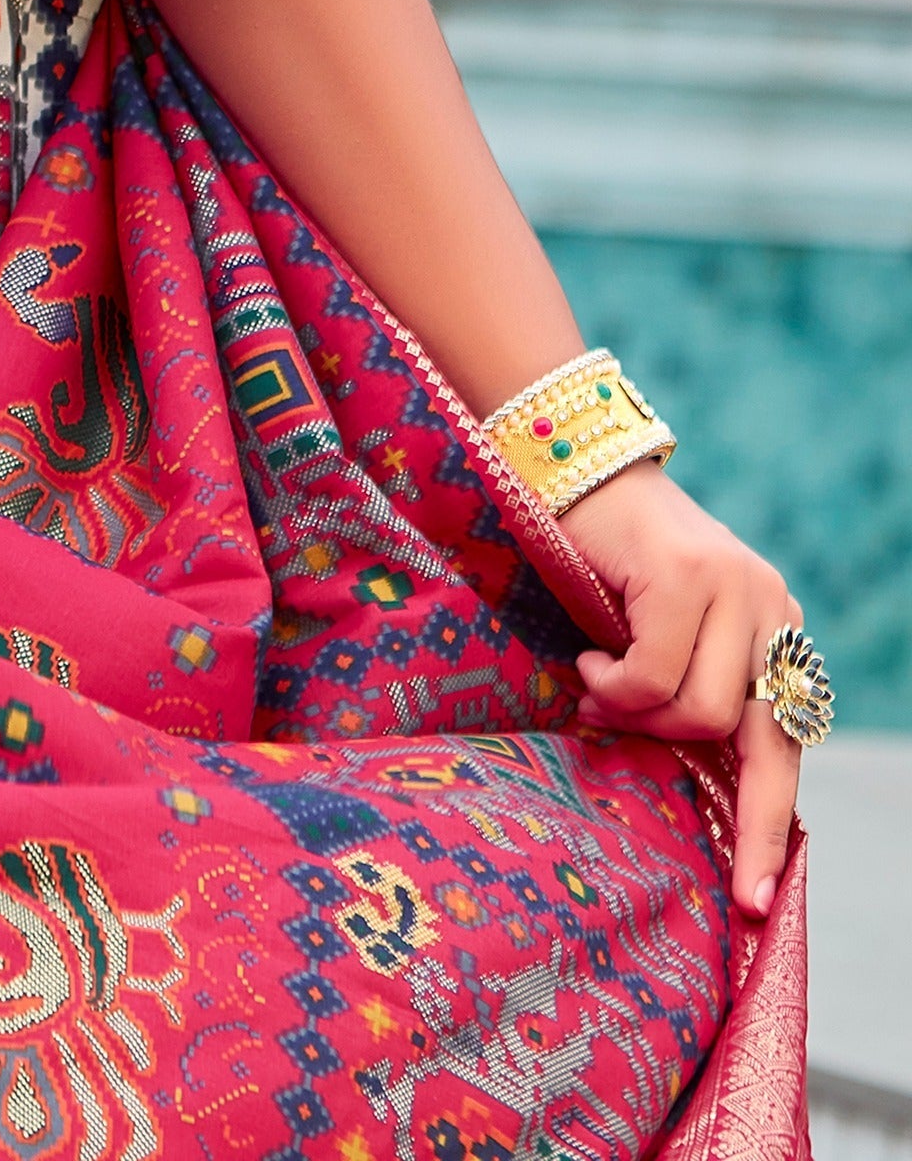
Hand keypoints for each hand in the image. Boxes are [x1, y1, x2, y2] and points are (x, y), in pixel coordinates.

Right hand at [559, 459, 801, 915]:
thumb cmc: (608, 560)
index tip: (756, 896)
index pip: (787, 742)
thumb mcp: (662, 633)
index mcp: (773, 625)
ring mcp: (733, 587)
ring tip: (597, 685)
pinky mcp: (686, 576)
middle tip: (737, 892)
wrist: (572, 462)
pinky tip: (587, 652)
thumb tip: (696, 788)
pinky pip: (651, 676)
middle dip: (753, 825)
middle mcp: (768, 605)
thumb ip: (690, 690)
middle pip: (766, 743)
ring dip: (636, 716)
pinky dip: (610, 681)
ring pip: (699, 714)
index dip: (771, 820)